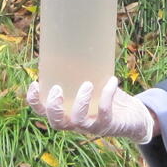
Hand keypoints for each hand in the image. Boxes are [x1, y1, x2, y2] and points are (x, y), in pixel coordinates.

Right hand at [25, 77, 154, 143]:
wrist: (132, 117)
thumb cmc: (107, 97)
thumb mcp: (92, 83)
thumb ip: (82, 71)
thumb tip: (77, 40)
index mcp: (66, 112)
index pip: (43, 111)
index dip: (34, 101)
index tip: (34, 83)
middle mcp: (75, 123)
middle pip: (56, 122)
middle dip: (54, 107)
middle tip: (57, 88)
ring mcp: (91, 126)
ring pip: (78, 120)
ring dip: (80, 102)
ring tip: (88, 84)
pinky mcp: (108, 125)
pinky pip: (105, 113)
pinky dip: (107, 96)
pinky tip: (112, 80)